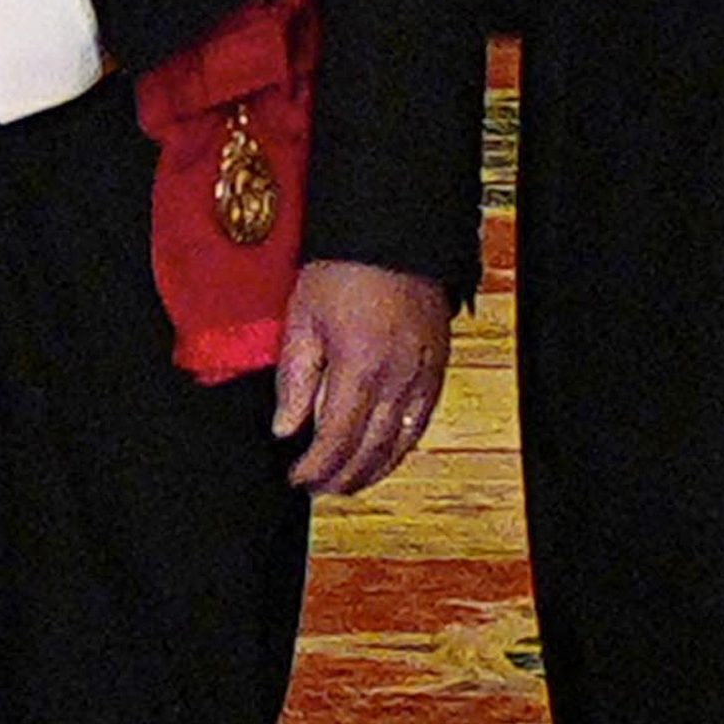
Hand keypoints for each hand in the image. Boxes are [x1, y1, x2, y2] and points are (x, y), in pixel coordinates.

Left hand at [274, 256, 451, 497]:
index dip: (315, 468)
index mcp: (359, 368)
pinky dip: (402, 447)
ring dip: (373, 471)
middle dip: (342, 479)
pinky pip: (422, 422)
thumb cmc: (345, 268)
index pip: (336, 441)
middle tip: (319, 488)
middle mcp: (396, 379)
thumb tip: (285, 428)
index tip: (297, 477)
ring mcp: (422, 375)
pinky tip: (386, 453)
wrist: (392, 235)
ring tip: (348, 482)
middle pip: (370, 452)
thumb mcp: (302, 319)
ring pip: (400, 444)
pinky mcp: (437, 367)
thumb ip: (294, 380)